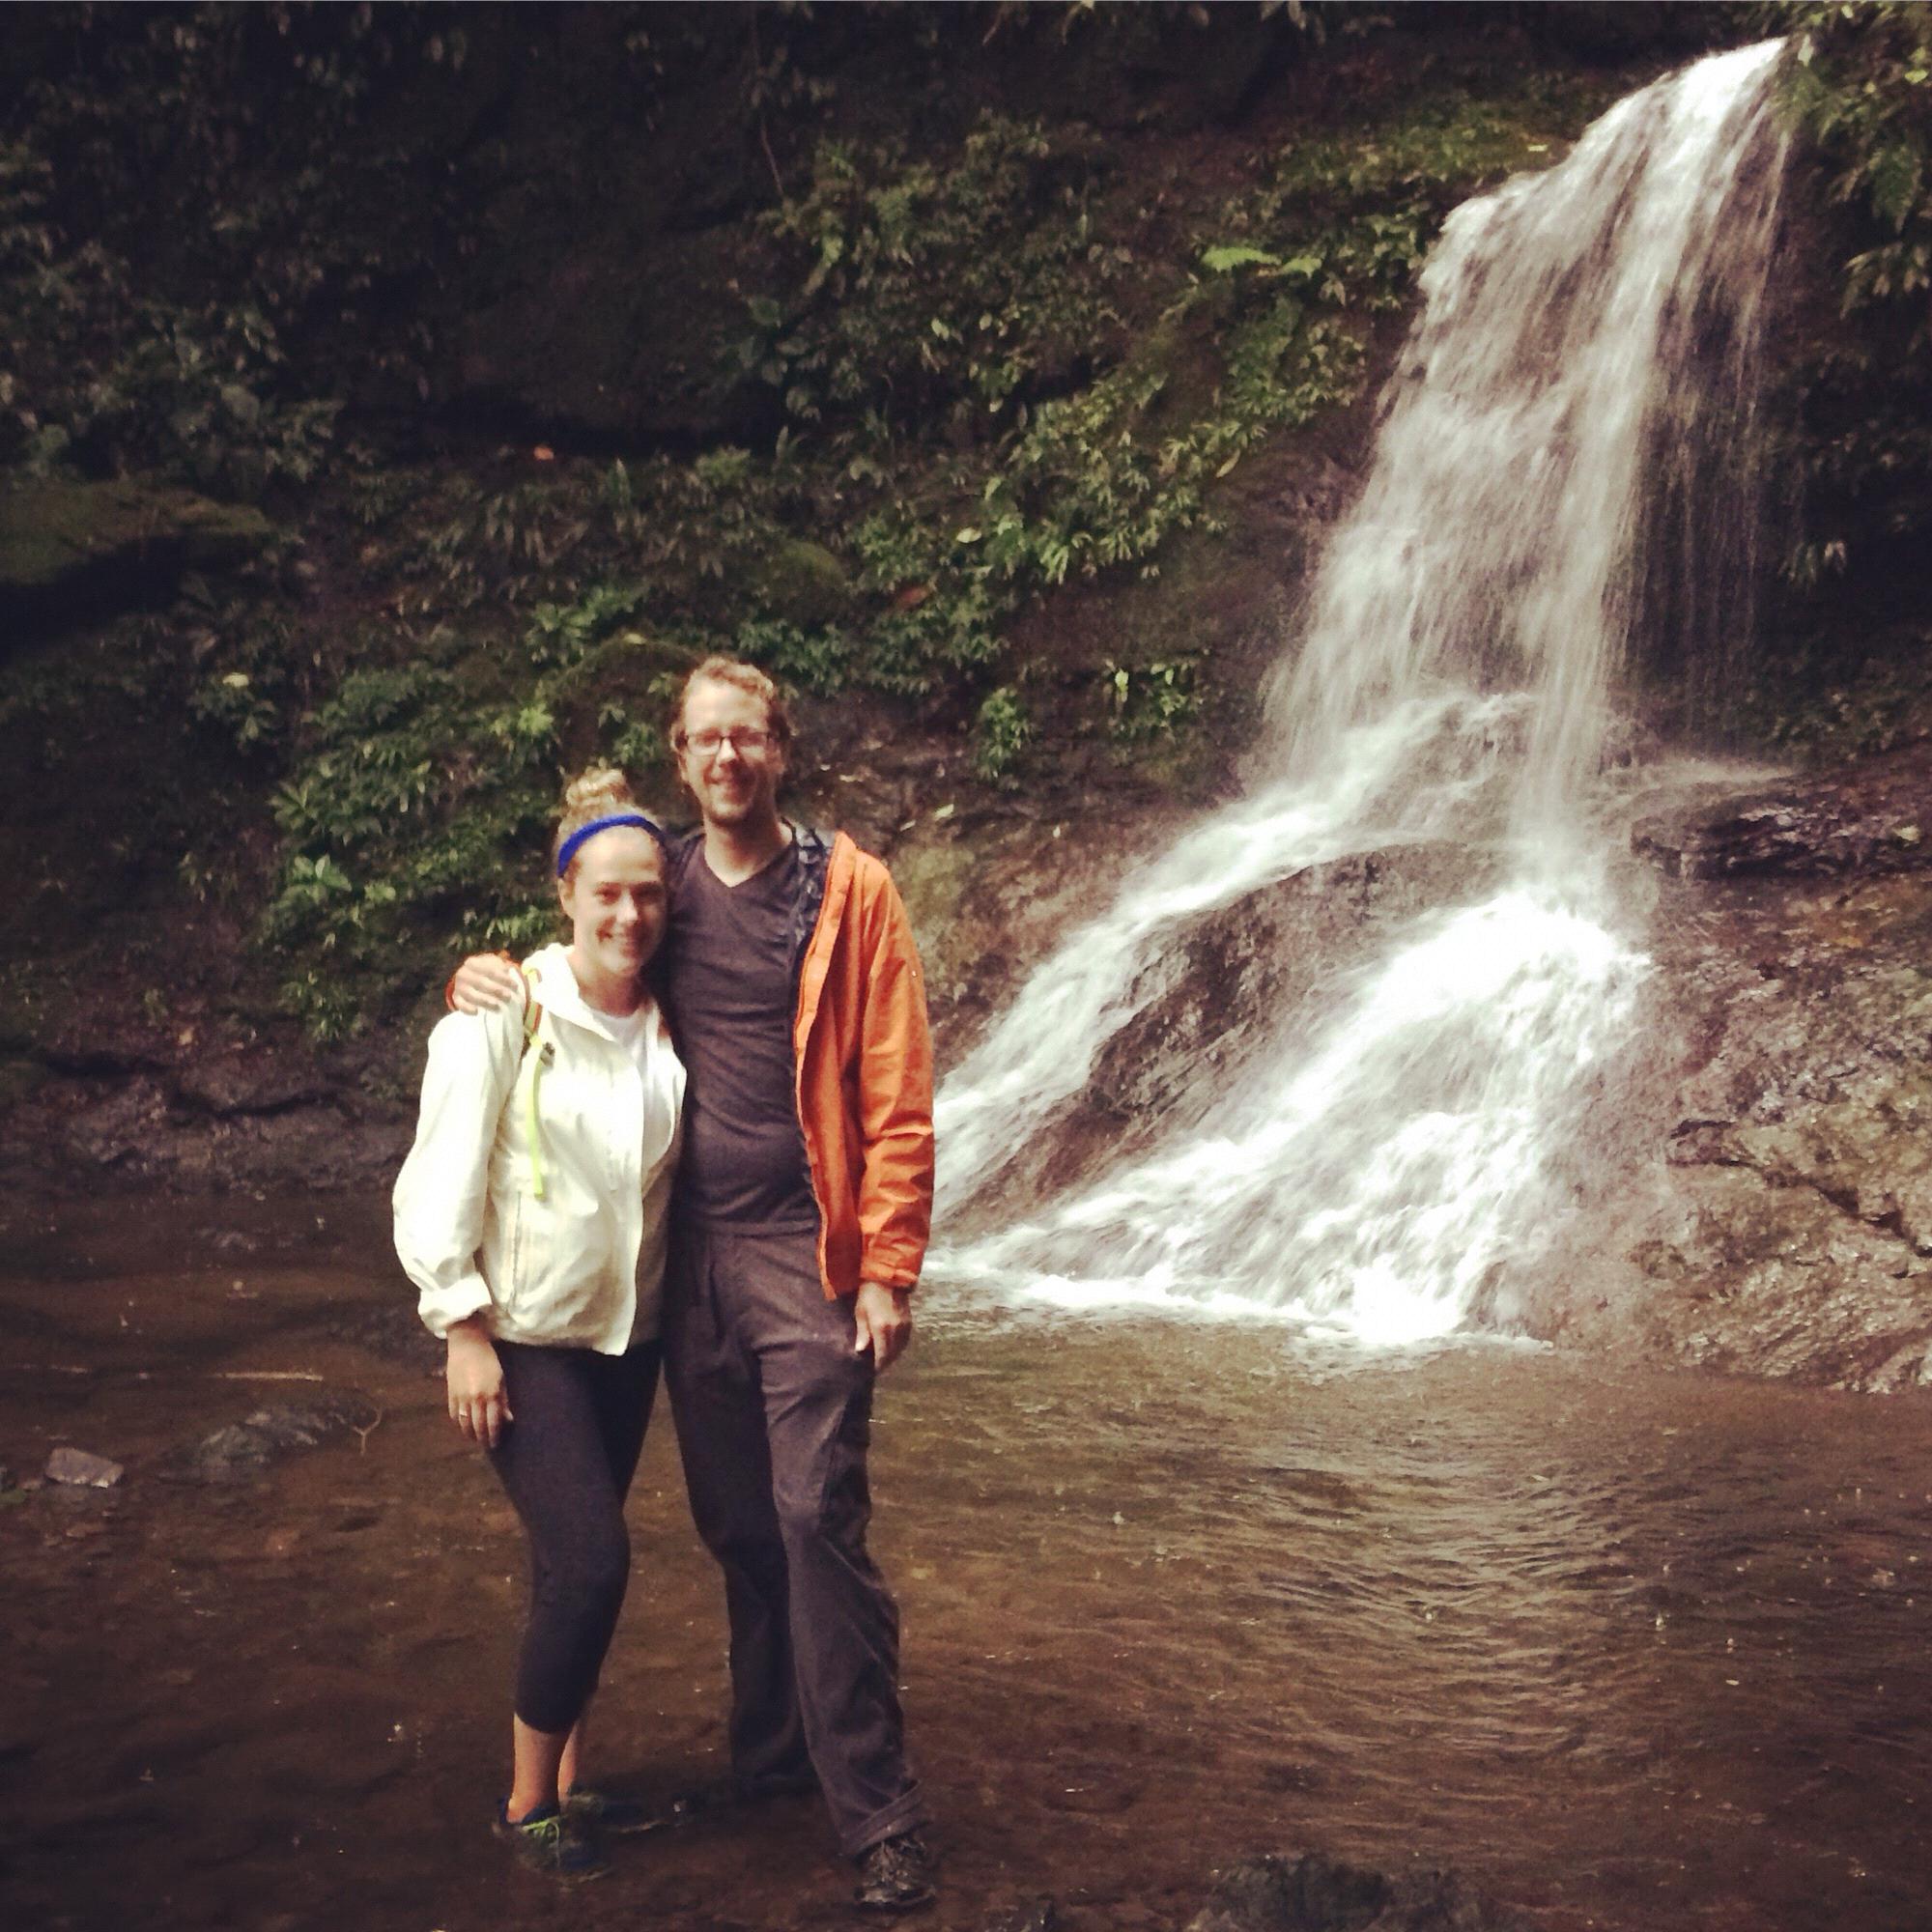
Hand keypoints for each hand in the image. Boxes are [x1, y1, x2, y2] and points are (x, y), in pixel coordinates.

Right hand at [446, 1317, 512, 1447]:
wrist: (467, 1344)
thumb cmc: (488, 1359)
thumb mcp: (501, 1378)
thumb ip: (503, 1400)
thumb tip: (508, 1419)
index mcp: (491, 1393)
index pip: (493, 1422)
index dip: (494, 1435)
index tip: (496, 1443)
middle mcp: (475, 1398)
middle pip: (478, 1426)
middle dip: (483, 1438)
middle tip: (487, 1445)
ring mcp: (461, 1397)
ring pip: (465, 1424)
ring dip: (470, 1434)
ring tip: (476, 1438)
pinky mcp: (450, 1394)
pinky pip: (454, 1415)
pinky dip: (459, 1423)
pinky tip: (464, 1426)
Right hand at [450, 952, 522, 1015]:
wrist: (471, 978)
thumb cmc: (487, 972)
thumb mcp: (493, 965)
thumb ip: (500, 967)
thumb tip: (508, 970)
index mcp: (472, 963)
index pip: (490, 970)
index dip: (504, 978)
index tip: (515, 986)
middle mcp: (463, 973)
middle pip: (480, 982)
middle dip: (496, 990)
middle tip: (508, 997)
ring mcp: (459, 986)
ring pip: (471, 994)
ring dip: (485, 1001)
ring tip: (498, 1006)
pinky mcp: (456, 998)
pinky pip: (460, 1004)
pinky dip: (467, 1008)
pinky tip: (477, 1012)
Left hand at [852, 1280, 912, 1372]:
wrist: (887, 1278)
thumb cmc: (869, 1294)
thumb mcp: (861, 1312)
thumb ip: (863, 1333)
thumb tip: (861, 1351)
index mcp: (882, 1329)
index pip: (882, 1355)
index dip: (878, 1365)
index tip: (872, 1371)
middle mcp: (896, 1330)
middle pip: (892, 1354)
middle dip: (885, 1362)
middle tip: (876, 1366)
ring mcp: (904, 1326)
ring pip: (900, 1349)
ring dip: (892, 1355)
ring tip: (883, 1357)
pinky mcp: (909, 1322)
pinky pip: (905, 1340)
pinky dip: (899, 1346)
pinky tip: (892, 1346)